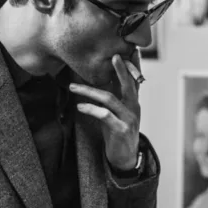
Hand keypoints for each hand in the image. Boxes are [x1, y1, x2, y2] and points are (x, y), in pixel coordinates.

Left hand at [69, 54, 140, 170]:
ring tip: (73, 87)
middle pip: (129, 84)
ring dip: (89, 91)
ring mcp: (129, 119)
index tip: (131, 50)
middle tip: (114, 56)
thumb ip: (111, 96)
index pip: (134, 80)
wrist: (125, 157)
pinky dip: (91, 109)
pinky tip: (80, 107)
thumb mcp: (116, 111)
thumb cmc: (117, 131)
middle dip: (121, 70)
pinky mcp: (121, 130)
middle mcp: (134, 107)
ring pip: (110, 99)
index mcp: (132, 101)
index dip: (133, 65)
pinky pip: (105, 115)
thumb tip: (97, 79)